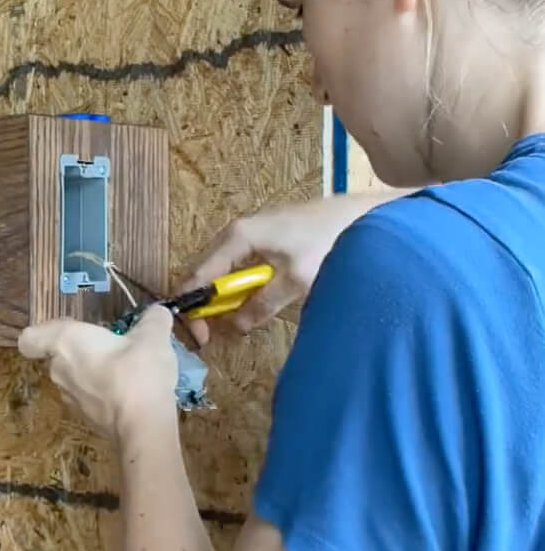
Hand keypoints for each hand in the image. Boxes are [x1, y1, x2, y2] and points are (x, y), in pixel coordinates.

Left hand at [17, 304, 179, 438]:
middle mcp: (58, 370)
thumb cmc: (138, 371)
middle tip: (111, 347)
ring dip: (93, 374)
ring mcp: (70, 398)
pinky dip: (103, 395)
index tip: (70, 328)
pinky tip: (131, 394)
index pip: (30, 338)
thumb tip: (158, 313)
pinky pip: (88, 399)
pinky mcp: (85, 420)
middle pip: (58, 356)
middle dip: (82, 351)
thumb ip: (153, 320)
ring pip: (73, 379)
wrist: (142, 425)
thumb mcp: (153, 337)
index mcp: (65, 342)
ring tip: (126, 372)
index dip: (43, 332)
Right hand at [179, 193, 392, 343]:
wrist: (358, 215)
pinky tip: (248, 298)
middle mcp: (235, 231)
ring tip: (230, 318)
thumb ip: (262, 304)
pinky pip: (234, 263)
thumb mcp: (295, 280)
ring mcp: (247, 231)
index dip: (193, 307)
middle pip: (203, 271)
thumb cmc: (326, 242)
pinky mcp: (260, 236)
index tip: (200, 335)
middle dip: (203, 303)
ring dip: (220, 295)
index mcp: (237, 238)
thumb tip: (236, 326)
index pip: (198, 276)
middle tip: (211, 332)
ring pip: (218, 268)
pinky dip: (234, 284)